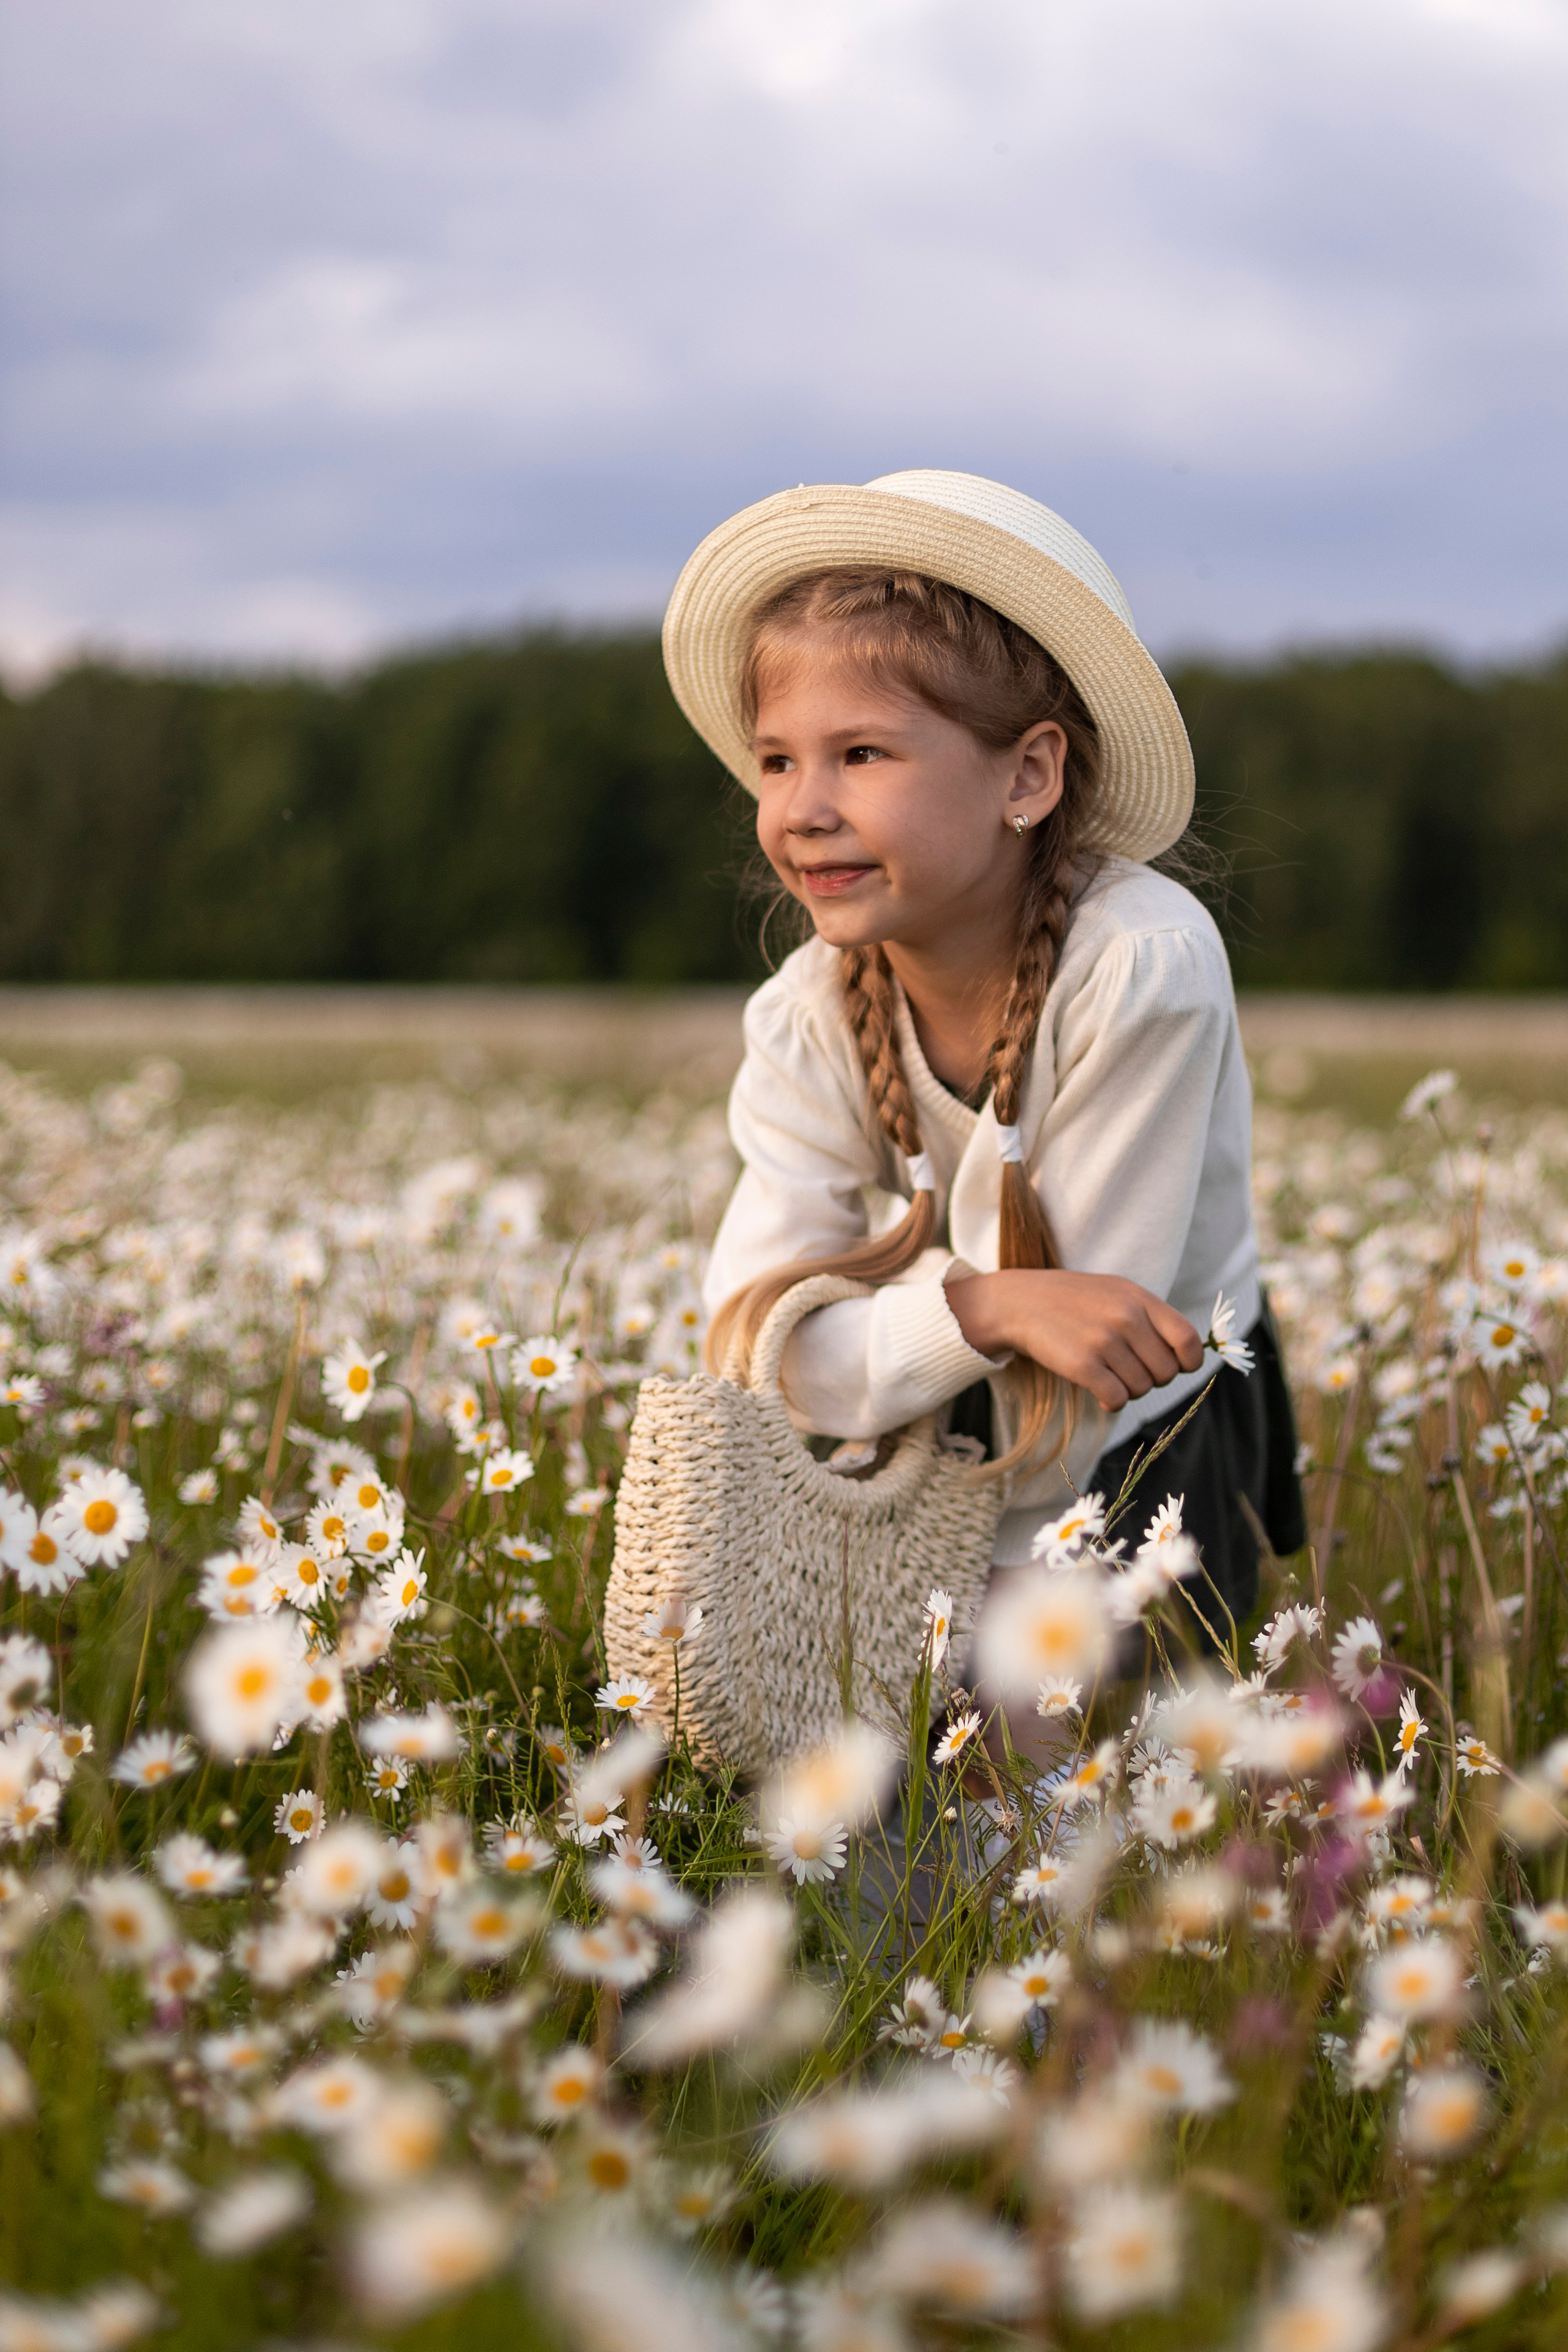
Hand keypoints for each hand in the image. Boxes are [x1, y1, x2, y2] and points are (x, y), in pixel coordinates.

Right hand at [946, 1269, 1203, 1413]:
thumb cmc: (1074, 1302)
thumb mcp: (1117, 1293)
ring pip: (1141, 1388)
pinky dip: (1111, 1402)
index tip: (1178, 1367)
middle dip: (1153, 1379)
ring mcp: (1104, 1341)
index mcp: (1139, 1299)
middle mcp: (1125, 1318)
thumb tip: (1188, 1354)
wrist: (1020, 1303)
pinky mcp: (1082, 1365)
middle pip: (1166, 1372)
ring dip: (1128, 1390)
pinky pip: (1117, 1400)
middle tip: (1130, 1370)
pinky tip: (1100, 1391)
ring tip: (1109, 1374)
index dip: (1189, 1361)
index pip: (1188, 1339)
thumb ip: (1152, 1317)